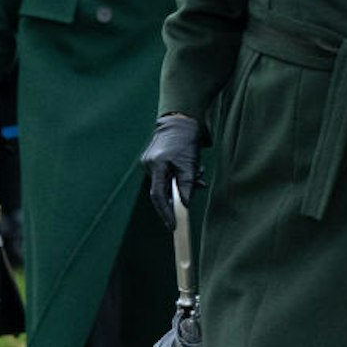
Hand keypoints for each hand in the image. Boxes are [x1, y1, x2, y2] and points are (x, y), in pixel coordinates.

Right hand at [141, 114, 202, 229]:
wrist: (180, 121)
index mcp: (156, 166)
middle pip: (162, 192)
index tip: (173, 225)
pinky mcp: (153, 161)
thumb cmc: (186, 141)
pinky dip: (178, 177)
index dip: (165, 213)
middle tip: (198, 186)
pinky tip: (191, 170)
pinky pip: (165, 176)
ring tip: (198, 174)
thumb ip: (187, 185)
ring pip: (166, 184)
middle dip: (180, 195)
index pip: (158, 196)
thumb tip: (185, 206)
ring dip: (182, 184)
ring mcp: (148, 163)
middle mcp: (148, 165)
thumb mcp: (190, 164)